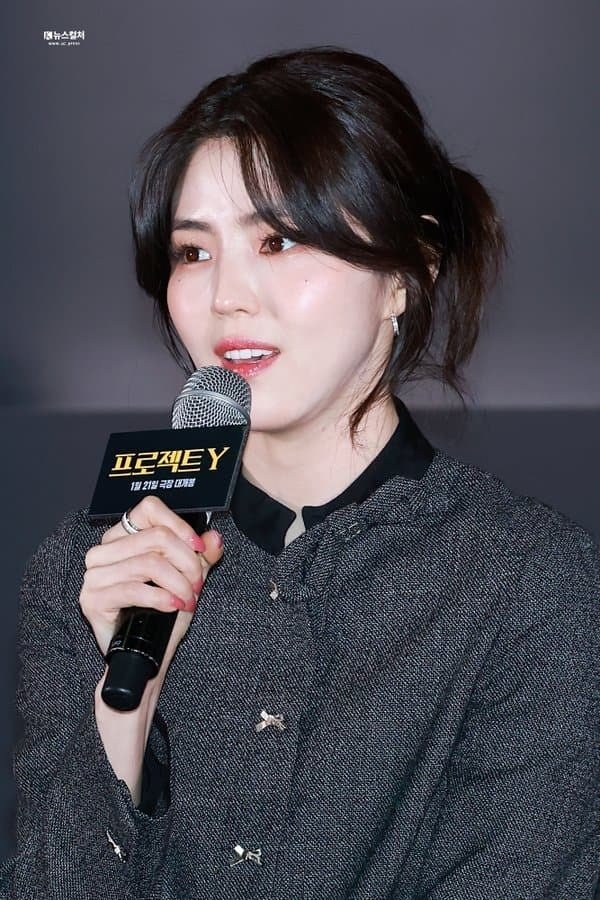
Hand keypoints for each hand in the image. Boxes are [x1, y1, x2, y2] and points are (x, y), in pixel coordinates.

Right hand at [80, 496, 223, 673]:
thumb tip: (214, 538)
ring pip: (149, 563)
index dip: (180, 526)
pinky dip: (161, 597)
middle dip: (186, 562)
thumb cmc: (162, 615)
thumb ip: (202, 556)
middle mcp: (105, 550)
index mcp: (123, 536)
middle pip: (157, 538)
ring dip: (178, 583)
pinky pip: (133, 589)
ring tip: (187, 598)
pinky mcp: (91, 599)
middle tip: (197, 584)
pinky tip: (173, 605)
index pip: (150, 509)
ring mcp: (94, 574)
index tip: (198, 548)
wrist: (146, 654)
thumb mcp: (187, 579)